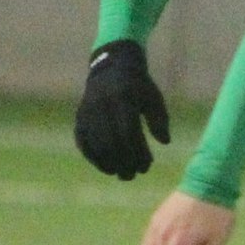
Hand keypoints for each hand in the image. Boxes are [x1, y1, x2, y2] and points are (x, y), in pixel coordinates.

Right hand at [75, 40, 170, 179]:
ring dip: (107, 163)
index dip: (137, 152)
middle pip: (110, 142)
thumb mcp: (153, 98)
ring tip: (121, 174)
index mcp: (123, 98)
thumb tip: (165, 142)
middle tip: (133, 176)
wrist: (111, 68)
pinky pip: (83, 142)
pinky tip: (106, 167)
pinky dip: (93, 157)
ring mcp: (87, 112)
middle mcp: (102, 106)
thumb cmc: (139, 87)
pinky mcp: (79, 118)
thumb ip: (159, 119)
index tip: (146, 166)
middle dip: (122, 162)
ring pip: (95, 144)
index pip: (129, 132)